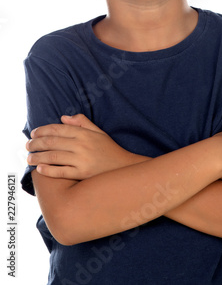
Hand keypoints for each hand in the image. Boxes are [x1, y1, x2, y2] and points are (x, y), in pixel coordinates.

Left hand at [26, 114, 148, 179]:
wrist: (123, 168)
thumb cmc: (109, 149)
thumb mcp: (98, 132)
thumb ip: (82, 122)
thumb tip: (63, 118)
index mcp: (84, 133)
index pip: (59, 129)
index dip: (43, 130)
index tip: (34, 133)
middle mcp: (82, 145)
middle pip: (53, 142)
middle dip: (36, 143)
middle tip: (27, 145)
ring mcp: (81, 160)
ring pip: (53, 156)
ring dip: (38, 156)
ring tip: (29, 158)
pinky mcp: (82, 174)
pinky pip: (61, 171)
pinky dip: (48, 170)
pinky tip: (40, 168)